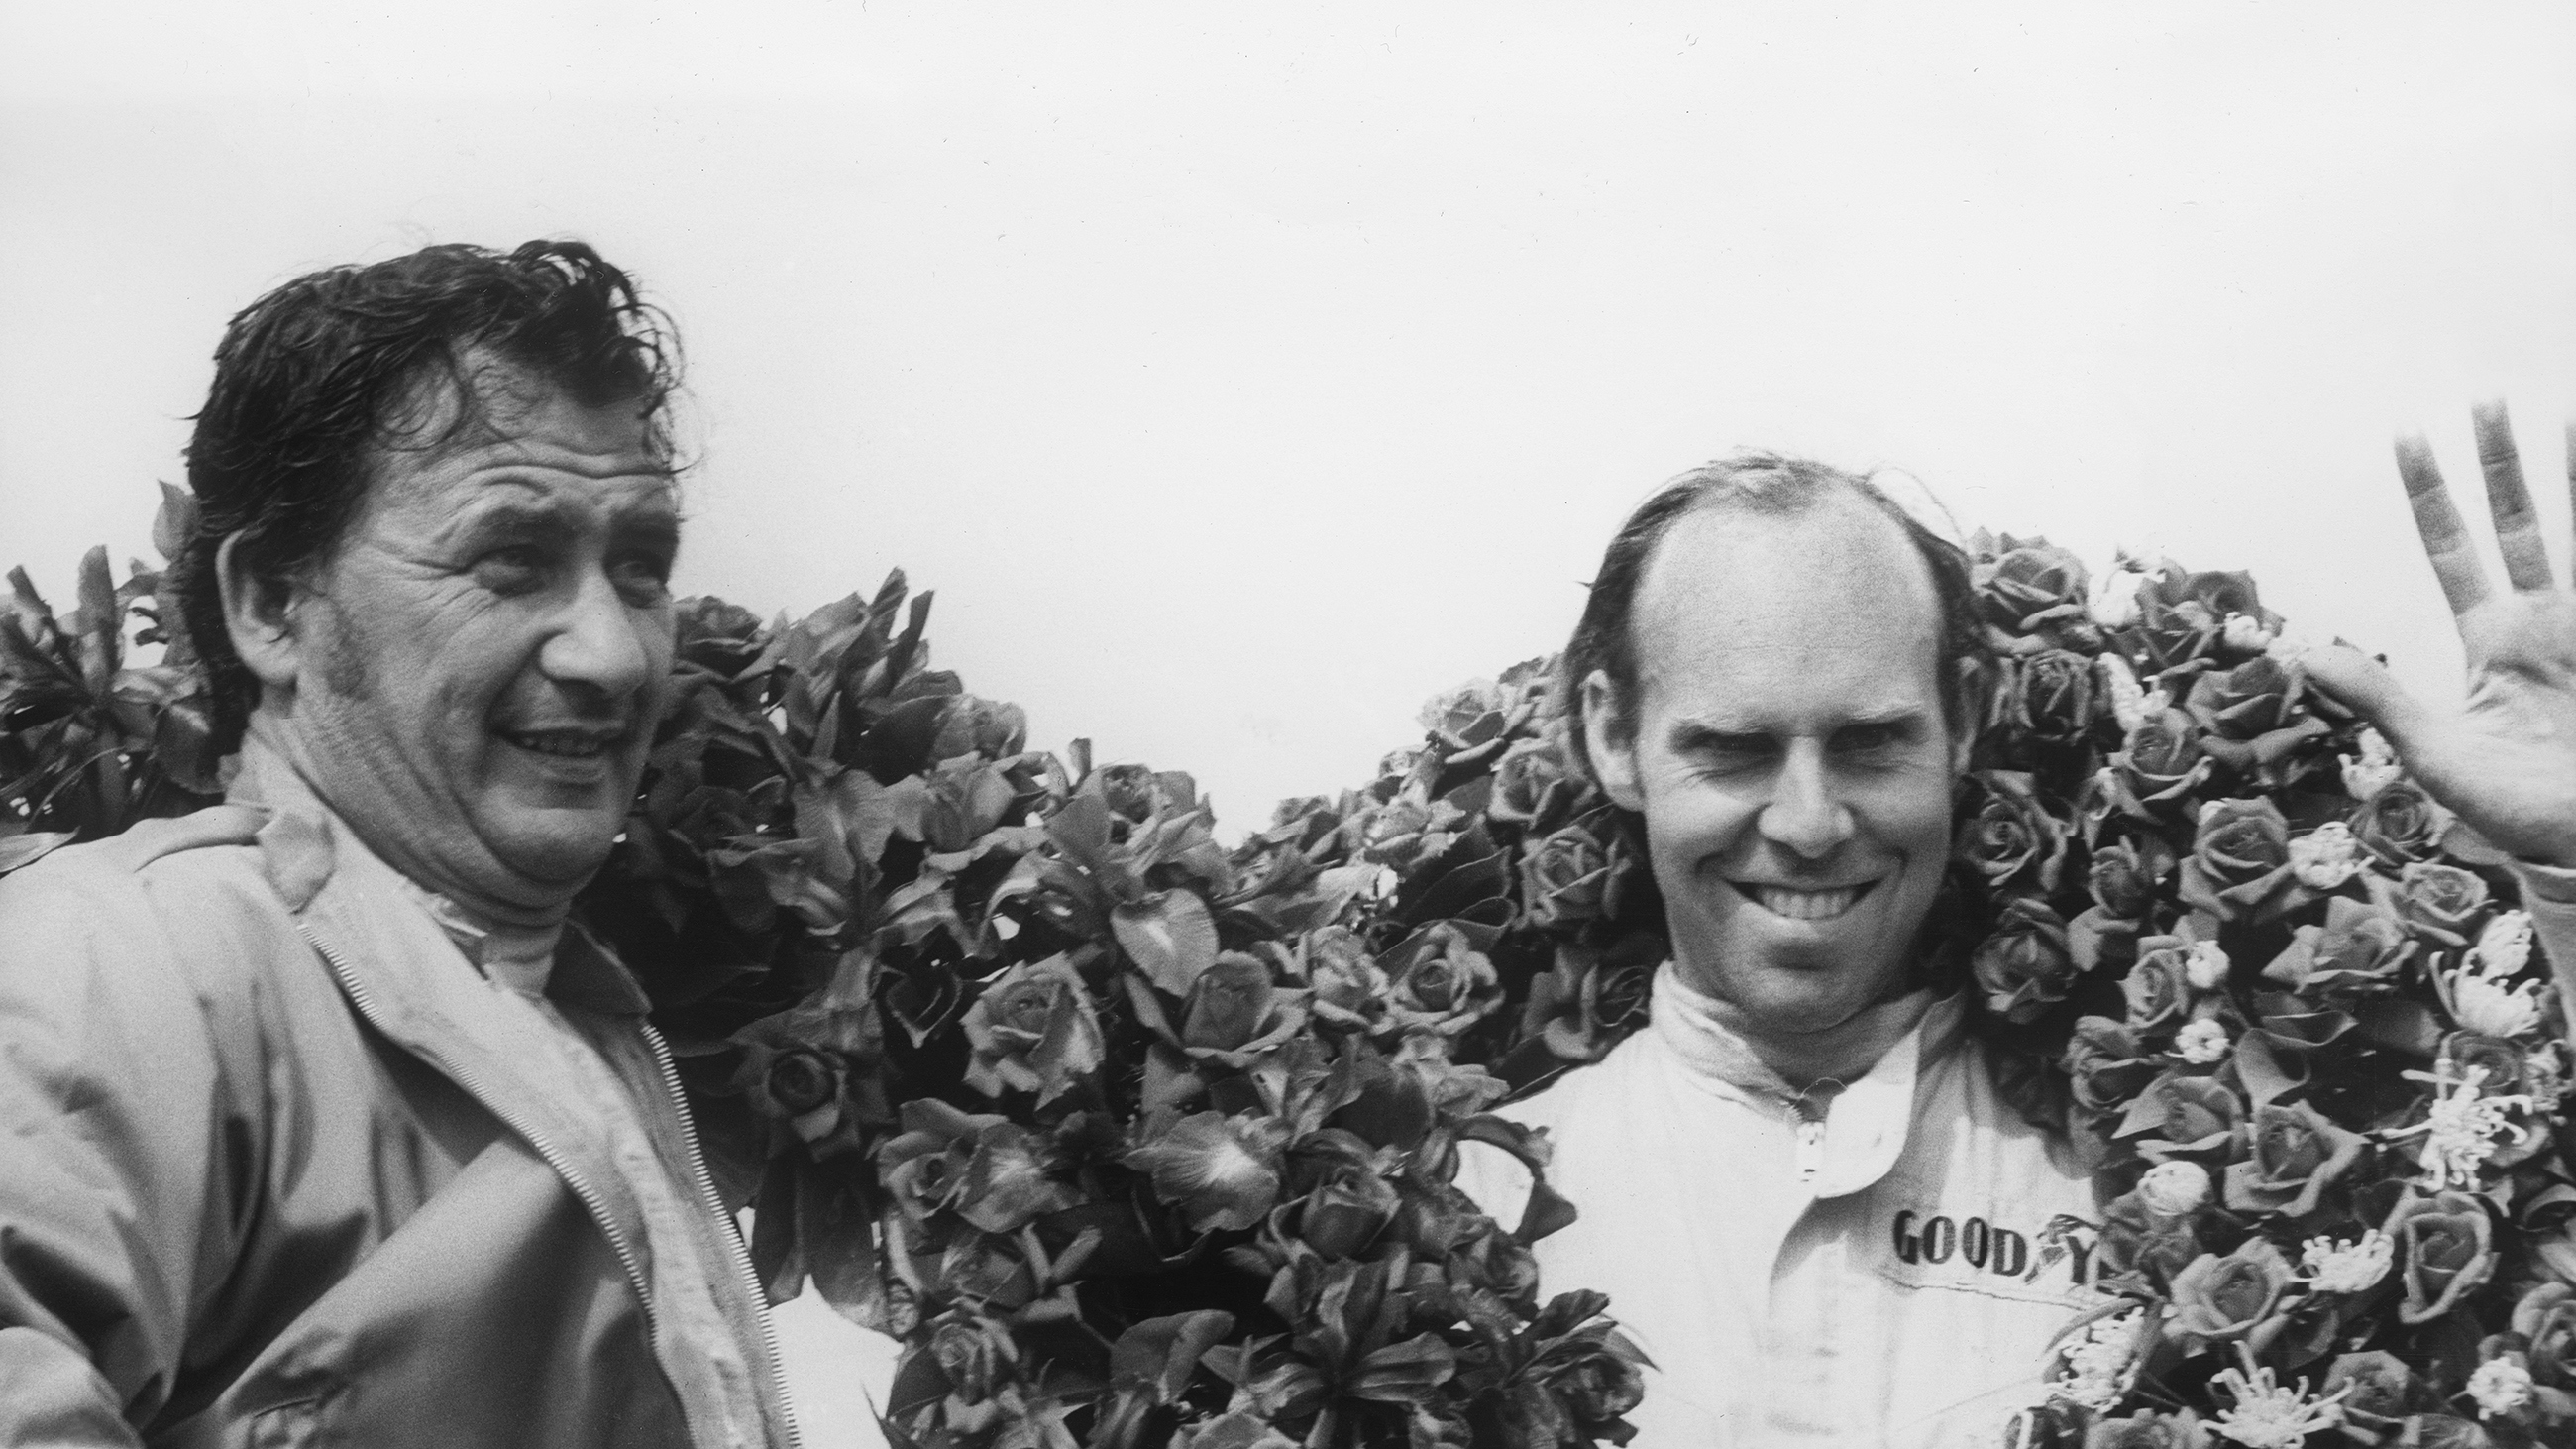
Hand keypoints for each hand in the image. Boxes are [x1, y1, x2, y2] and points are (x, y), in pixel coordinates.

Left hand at [2295, 403, 2575, 865]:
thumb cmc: (2518, 812)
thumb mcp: (2437, 753)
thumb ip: (2378, 699)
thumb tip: (2304, 652)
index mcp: (2497, 641)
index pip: (2452, 549)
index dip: (2430, 495)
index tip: (2406, 433)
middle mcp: (2546, 622)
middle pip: (2520, 521)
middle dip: (2501, 461)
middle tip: (2484, 395)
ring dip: (2568, 472)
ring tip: (2558, 410)